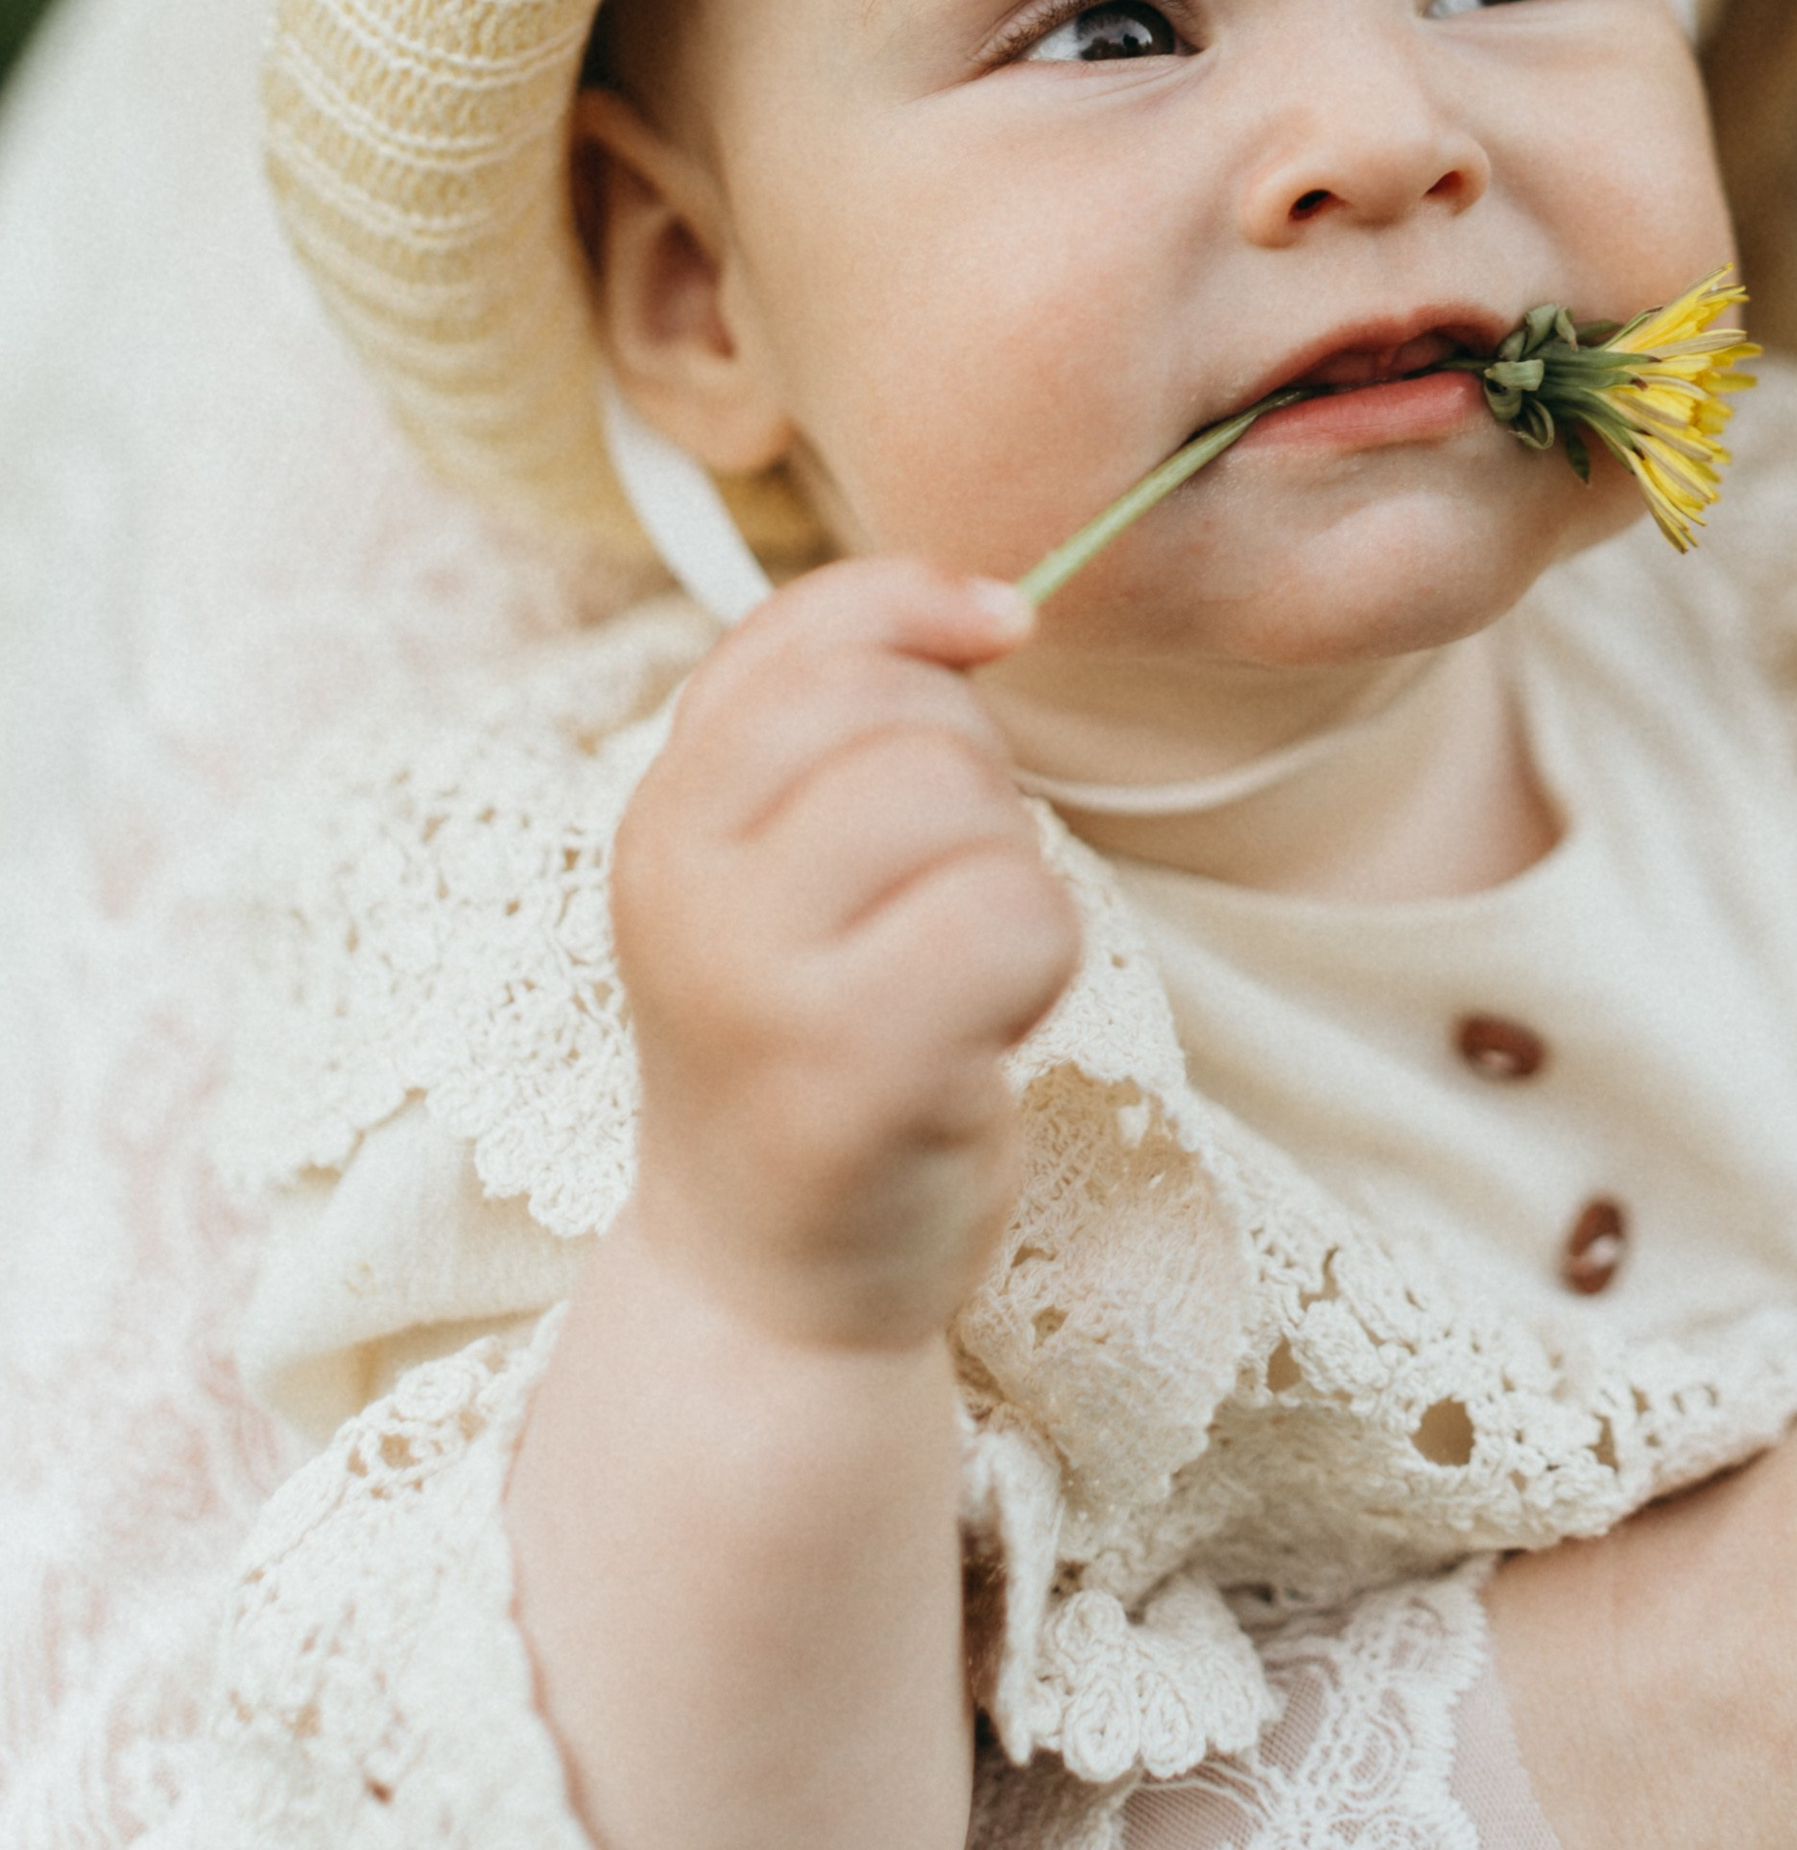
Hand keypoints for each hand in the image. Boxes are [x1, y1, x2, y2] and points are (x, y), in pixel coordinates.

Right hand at [611, 554, 1080, 1352]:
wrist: (769, 1281)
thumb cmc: (811, 1035)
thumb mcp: (776, 857)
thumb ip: (841, 708)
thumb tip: (997, 606)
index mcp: (663, 813)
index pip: (803, 633)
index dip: (919, 610)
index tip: (994, 636)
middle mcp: (684, 886)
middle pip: (904, 717)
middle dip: (973, 780)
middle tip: (934, 894)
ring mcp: (758, 983)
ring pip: (962, 805)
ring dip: (1008, 874)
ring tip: (948, 967)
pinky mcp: (853, 1073)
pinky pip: (1018, 915)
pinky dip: (1042, 962)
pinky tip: (982, 1030)